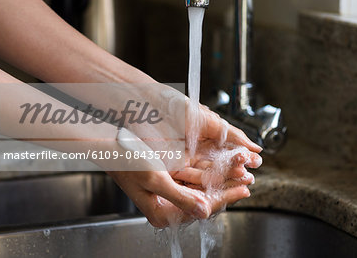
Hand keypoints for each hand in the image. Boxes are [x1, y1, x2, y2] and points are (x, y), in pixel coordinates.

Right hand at [107, 170, 250, 227]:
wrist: (109, 145)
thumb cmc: (127, 161)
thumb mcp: (155, 179)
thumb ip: (181, 197)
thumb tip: (204, 212)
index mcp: (162, 212)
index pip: (202, 207)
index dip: (225, 197)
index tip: (244, 189)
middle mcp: (167, 206)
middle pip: (204, 198)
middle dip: (227, 187)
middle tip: (247, 179)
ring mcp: (169, 193)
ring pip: (202, 188)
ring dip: (221, 179)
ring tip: (240, 172)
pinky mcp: (169, 181)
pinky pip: (194, 178)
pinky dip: (209, 172)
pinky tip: (222, 166)